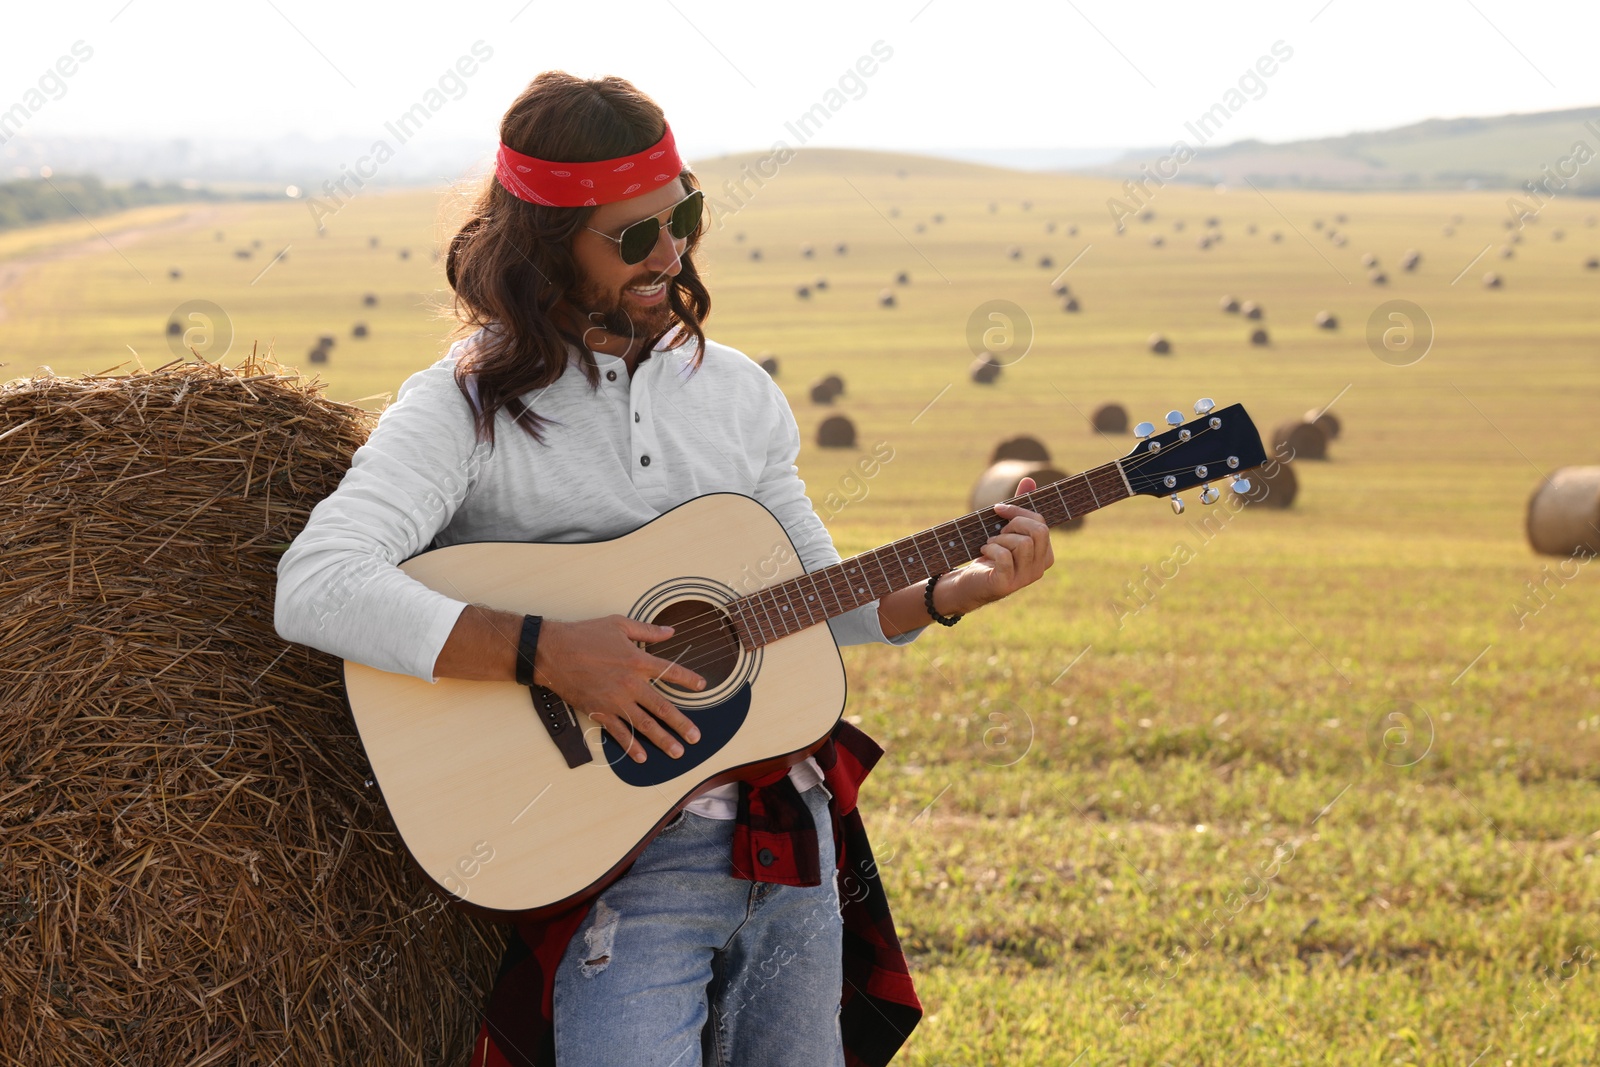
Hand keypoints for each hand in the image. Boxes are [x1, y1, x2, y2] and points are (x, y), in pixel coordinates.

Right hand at [534, 615, 705, 763]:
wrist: (552, 652)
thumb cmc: (583, 635)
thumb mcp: (618, 624)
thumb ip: (647, 630)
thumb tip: (669, 630)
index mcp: (638, 660)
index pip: (671, 672)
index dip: (688, 679)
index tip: (701, 686)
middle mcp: (630, 684)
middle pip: (663, 708)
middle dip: (681, 724)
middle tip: (695, 736)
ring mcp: (615, 701)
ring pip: (645, 725)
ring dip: (663, 740)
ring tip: (677, 751)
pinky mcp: (600, 712)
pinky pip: (619, 732)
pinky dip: (631, 746)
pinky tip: (641, 756)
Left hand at [939, 477, 1054, 613]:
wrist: (967, 583)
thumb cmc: (989, 555)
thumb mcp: (1005, 529)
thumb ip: (1019, 508)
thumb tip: (1029, 480)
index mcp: (1045, 554)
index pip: (1041, 523)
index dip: (1018, 511)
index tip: (998, 509)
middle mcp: (1040, 568)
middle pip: (1038, 531)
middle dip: (1014, 524)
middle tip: (998, 532)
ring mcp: (1025, 578)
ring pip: (1022, 543)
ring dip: (1000, 538)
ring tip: (990, 545)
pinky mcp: (1006, 584)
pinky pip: (1004, 556)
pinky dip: (991, 549)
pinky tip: (984, 553)